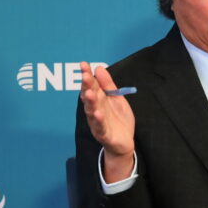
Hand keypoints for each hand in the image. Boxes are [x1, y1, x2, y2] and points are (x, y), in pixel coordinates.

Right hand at [79, 62, 135, 181]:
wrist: (124, 142)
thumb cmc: (118, 119)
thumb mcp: (116, 99)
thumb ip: (108, 85)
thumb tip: (99, 68)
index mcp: (99, 100)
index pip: (91, 85)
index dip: (87, 75)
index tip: (84, 64)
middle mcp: (95, 109)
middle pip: (90, 96)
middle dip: (87, 86)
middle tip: (85, 76)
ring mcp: (98, 122)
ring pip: (92, 111)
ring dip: (90, 102)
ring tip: (89, 93)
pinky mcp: (104, 134)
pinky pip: (100, 127)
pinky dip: (98, 121)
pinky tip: (97, 114)